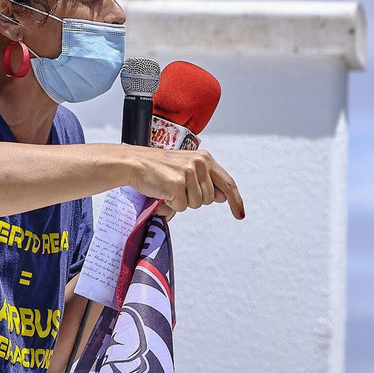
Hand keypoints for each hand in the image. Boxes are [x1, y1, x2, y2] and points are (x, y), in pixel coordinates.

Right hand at [130, 148, 244, 219]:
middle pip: (210, 199)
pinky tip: (163, 191)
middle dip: (194, 199)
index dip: (235, 200)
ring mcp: (189, 173)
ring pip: (197, 204)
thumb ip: (206, 181)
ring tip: (169, 188)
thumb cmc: (158, 167)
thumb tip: (223, 197)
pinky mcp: (177, 184)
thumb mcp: (186, 168)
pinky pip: (182, 207)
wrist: (134, 163)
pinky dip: (171, 204)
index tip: (239, 214)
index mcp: (205, 158)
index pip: (228, 182)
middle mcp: (200, 164)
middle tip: (177, 188)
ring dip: (182, 202)